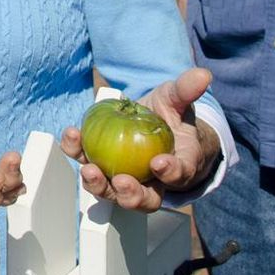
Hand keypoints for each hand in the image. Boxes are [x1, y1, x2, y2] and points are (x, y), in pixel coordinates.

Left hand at [60, 68, 219, 212]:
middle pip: (143, 199)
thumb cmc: (170, 115)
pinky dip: (77, 151)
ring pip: (111, 191)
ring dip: (98, 185)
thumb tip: (203, 74)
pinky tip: (71, 136)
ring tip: (89, 170)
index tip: (160, 163)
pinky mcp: (100, 163)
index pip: (178, 175)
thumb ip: (186, 90)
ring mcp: (123, 176)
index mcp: (178, 167)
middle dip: (131, 195)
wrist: (150, 122)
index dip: (171, 173)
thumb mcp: (178, 100)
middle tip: (122, 182)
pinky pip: (87, 161)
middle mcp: (151, 181)